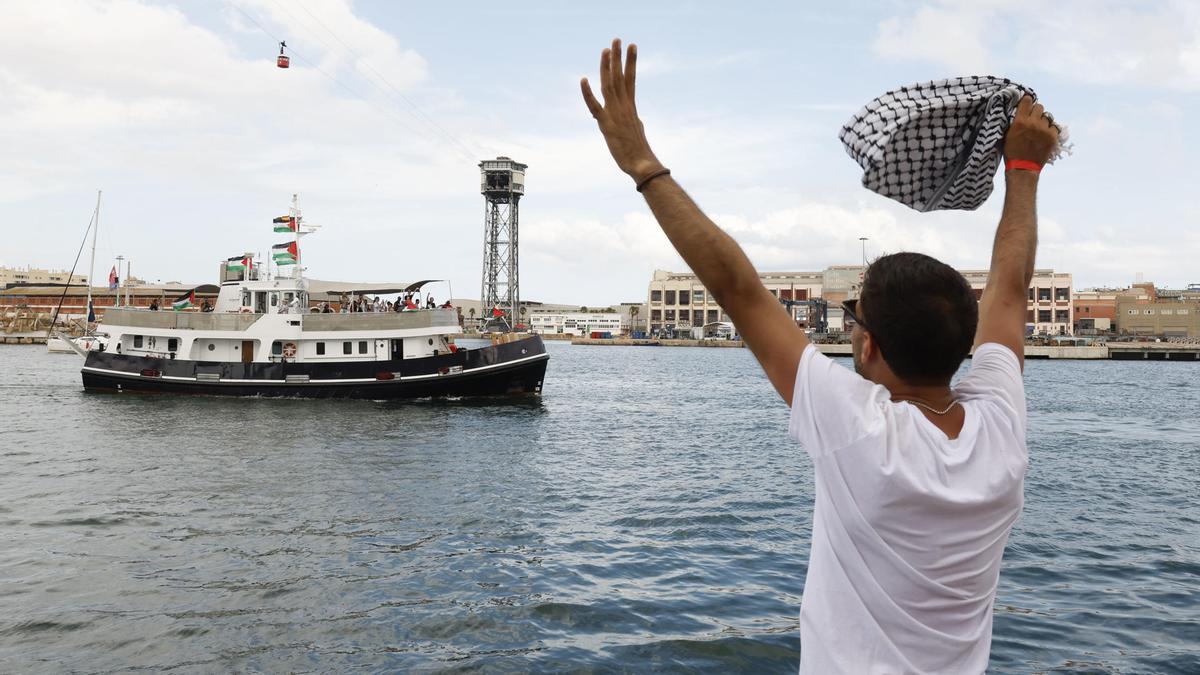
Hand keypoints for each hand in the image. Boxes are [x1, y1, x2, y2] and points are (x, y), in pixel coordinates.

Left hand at [581, 38, 663, 181]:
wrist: (642, 164)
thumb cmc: (640, 151)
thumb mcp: (637, 130)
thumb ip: (633, 119)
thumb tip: (635, 117)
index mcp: (631, 107)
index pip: (631, 79)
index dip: (631, 62)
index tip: (632, 46)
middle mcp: (623, 106)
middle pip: (621, 77)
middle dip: (619, 57)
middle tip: (617, 39)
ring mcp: (615, 114)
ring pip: (610, 85)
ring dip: (607, 66)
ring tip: (607, 49)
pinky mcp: (606, 124)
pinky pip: (595, 106)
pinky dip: (588, 93)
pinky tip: (583, 80)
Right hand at [1004, 95, 1058, 165]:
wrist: (1023, 168)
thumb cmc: (1012, 152)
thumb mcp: (1008, 134)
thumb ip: (1015, 120)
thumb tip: (1021, 109)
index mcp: (1020, 122)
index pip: (1027, 100)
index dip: (1027, 102)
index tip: (1026, 105)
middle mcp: (1033, 123)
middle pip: (1039, 106)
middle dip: (1036, 111)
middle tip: (1032, 119)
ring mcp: (1044, 130)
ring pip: (1047, 117)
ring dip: (1043, 121)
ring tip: (1038, 130)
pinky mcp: (1053, 136)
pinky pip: (1054, 126)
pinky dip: (1049, 130)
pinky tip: (1044, 136)